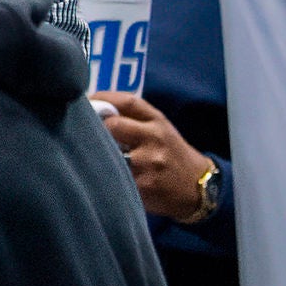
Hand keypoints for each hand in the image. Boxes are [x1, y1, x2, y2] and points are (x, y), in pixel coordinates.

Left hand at [93, 92, 214, 223]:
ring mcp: (149, 162)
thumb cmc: (170, 154)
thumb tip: (93, 108)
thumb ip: (132, 118)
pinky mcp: (144, 185)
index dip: (102, 99)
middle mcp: (155, 138)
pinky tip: (101, 176)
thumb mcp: (159, 129)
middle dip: (96, 130)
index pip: (127, 102)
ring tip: (89, 157)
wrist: (199, 187)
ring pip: (110, 153)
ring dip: (97, 155)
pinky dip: (103, 175)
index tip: (86, 102)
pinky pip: (114, 177)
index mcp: (157, 121)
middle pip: (113, 126)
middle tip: (86, 136)